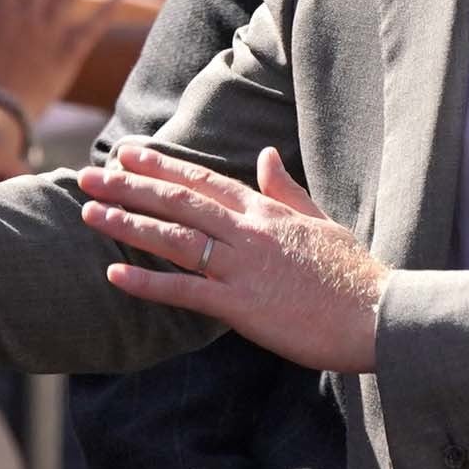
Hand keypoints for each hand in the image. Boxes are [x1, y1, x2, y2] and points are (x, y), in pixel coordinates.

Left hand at [79, 144, 382, 372]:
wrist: (380, 315)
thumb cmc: (354, 274)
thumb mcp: (320, 221)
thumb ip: (286, 190)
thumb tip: (264, 156)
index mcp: (265, 211)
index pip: (203, 180)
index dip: (161, 165)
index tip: (127, 153)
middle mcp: (248, 231)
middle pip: (178, 201)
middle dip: (129, 186)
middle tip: (88, 175)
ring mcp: (242, 267)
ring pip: (173, 237)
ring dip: (127, 223)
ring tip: (89, 212)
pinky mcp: (241, 305)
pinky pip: (185, 290)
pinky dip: (147, 282)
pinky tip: (114, 275)